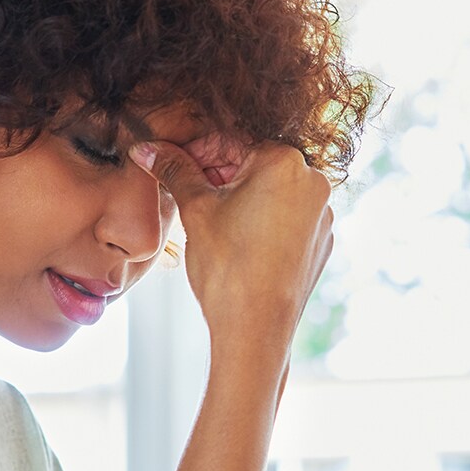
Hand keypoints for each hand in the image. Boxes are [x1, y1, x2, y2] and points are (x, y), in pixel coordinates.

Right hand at [132, 137, 333, 362]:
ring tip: (208, 218)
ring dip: (239, 197)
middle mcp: (314, 182)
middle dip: (218, 174)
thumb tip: (147, 148)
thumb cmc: (227, 267)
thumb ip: (174, 170)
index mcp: (285, 162)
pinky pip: (287, 219)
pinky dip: (262, 220)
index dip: (194, 152)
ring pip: (272, 192)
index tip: (172, 164)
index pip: (231, 141)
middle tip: (185, 190)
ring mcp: (321, 215)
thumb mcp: (195, 209)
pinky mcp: (321, 242)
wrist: (256, 329)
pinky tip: (236, 239)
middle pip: (254, 165)